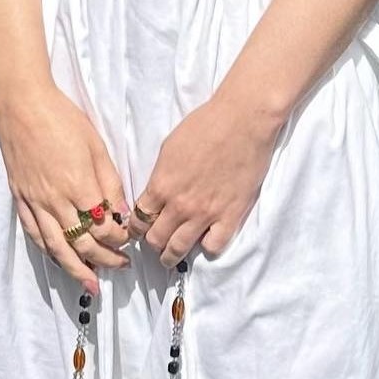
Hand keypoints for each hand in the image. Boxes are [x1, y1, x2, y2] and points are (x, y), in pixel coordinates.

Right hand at [0, 79, 131, 296]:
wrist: (21, 105)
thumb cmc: (62, 119)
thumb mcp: (96, 146)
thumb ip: (110, 183)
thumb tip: (121, 213)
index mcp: (78, 187)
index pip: (103, 227)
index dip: (118, 239)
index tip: (129, 240)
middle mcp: (55, 201)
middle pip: (82, 243)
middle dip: (104, 260)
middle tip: (121, 267)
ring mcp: (35, 202)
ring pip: (56, 247)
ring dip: (76, 269)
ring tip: (91, 284)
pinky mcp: (20, 198)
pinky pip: (35, 234)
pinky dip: (49, 252)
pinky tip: (59, 260)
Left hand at [129, 95, 281, 264]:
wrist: (242, 121)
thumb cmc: (204, 126)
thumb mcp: (168, 149)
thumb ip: (160, 177)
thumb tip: (155, 194)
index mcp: (161, 186)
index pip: (139, 220)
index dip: (136, 228)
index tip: (139, 230)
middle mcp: (179, 205)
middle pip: (156, 239)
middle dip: (152, 243)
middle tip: (156, 242)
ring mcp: (205, 213)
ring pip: (179, 249)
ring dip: (171, 255)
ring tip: (171, 256)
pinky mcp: (231, 215)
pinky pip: (214, 246)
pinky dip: (207, 247)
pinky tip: (206, 240)